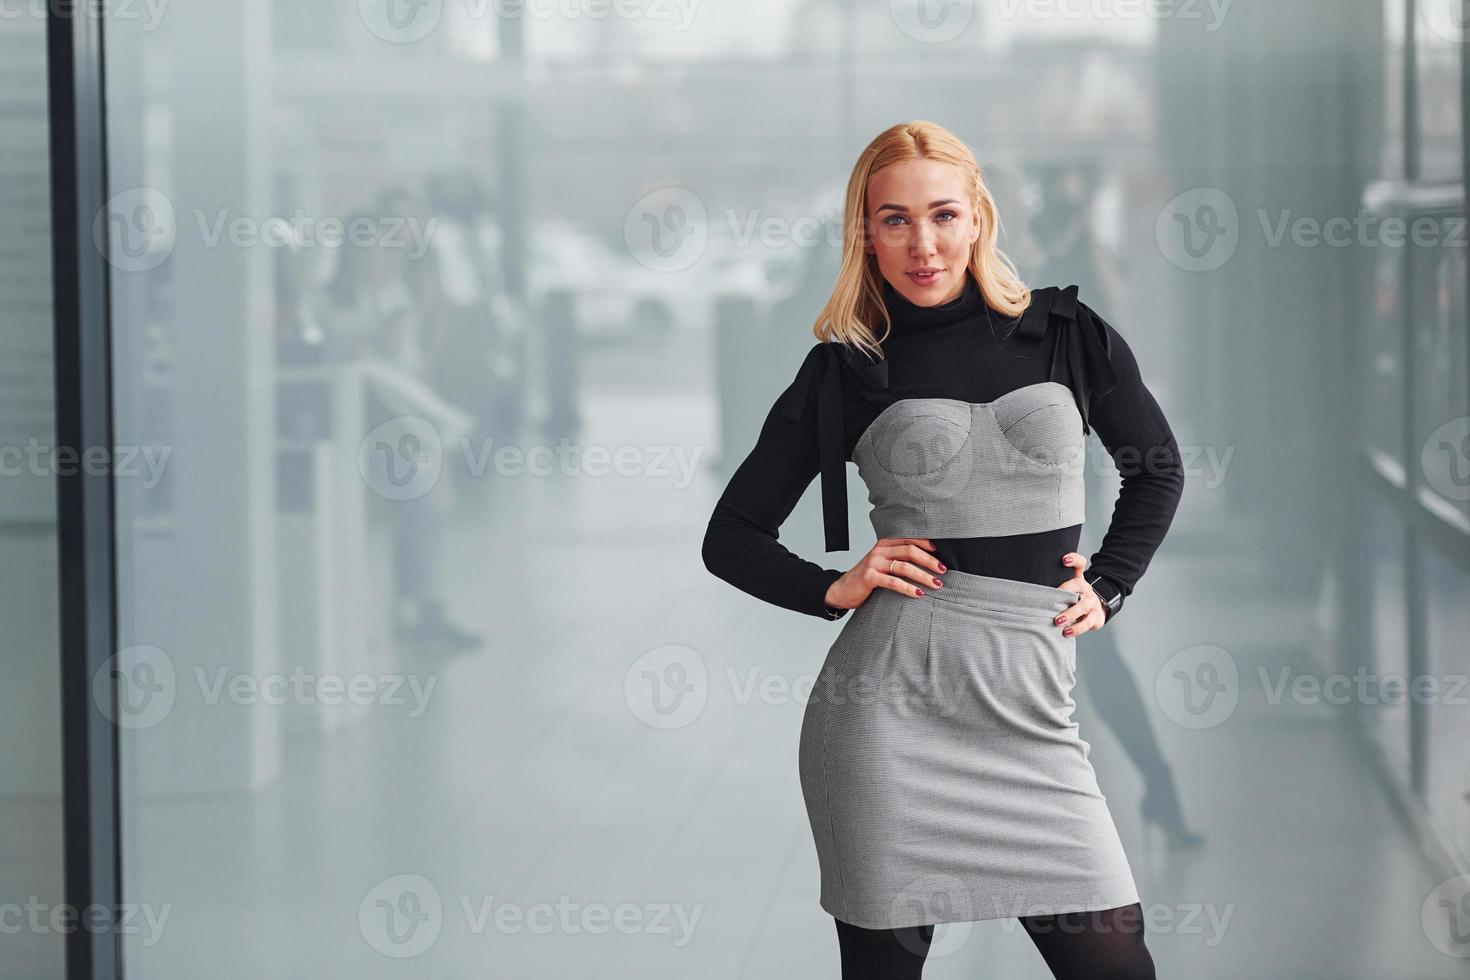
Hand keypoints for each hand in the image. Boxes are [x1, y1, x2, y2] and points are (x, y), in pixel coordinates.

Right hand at [824, 537, 943, 611]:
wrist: (842, 589)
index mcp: (884, 544)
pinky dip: (908, 588)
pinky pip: (893, 582)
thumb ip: (899, 559)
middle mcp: (879, 550)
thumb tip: (928, 563)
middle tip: (943, 570)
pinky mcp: (869, 577)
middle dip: (930, 561)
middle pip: (910, 551)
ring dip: (924, 576)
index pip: (909, 538)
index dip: (926, 544)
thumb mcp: (883, 564)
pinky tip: (918, 594)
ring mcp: (874, 563)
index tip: (940, 552)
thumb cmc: (867, 578)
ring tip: (936, 584)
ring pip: (905, 567)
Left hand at [1054, 552, 1105, 637]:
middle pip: (1079, 585)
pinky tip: (1066, 632)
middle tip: (1051, 601)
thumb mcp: (1064, 592)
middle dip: (1065, 592)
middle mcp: (1086, 589)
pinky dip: (1077, 628)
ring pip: (1083, 606)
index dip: (1074, 559)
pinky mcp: (1096, 617)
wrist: (1095, 613)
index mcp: (1078, 580)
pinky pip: (1088, 622)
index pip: (1080, 564)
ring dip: (1070, 614)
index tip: (1064, 560)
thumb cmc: (1071, 602)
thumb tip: (1026, 592)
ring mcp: (1092, 602)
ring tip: (1057, 622)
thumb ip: (1051, 589)